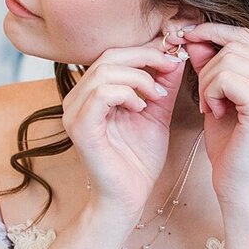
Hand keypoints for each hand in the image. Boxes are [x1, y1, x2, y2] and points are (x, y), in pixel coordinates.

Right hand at [62, 41, 189, 223]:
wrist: (128, 198)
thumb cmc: (138, 160)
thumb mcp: (156, 113)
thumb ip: (162, 85)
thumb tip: (174, 55)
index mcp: (92, 92)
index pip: (115, 55)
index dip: (145, 50)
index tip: (174, 57)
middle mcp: (77, 98)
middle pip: (108, 57)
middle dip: (145, 57)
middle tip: (171, 66)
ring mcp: (74, 112)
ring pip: (104, 71)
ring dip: (138, 77)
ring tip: (156, 95)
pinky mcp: (80, 128)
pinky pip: (101, 94)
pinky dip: (126, 94)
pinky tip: (141, 107)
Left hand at [180, 22, 248, 207]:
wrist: (240, 183)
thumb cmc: (231, 142)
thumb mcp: (217, 93)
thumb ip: (210, 63)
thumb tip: (194, 34)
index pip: (244, 33)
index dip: (212, 32)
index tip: (186, 39)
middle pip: (234, 44)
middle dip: (207, 67)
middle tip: (205, 97)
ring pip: (227, 60)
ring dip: (207, 84)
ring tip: (211, 107)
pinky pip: (225, 78)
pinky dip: (210, 94)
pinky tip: (214, 113)